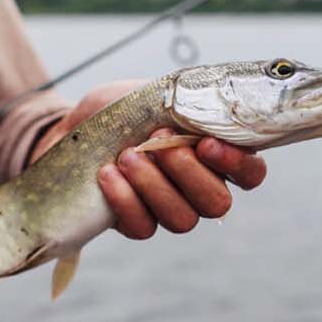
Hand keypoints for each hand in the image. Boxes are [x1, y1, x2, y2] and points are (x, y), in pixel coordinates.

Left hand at [31, 80, 267, 238]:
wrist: (71, 131)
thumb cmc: (120, 111)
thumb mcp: (155, 94)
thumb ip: (188, 101)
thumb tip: (207, 101)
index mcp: (214, 156)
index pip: (250, 173)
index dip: (237, 165)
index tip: (205, 143)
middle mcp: (198, 189)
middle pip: (217, 203)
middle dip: (187, 172)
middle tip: (158, 142)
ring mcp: (167, 210)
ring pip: (182, 219)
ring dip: (154, 185)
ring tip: (127, 156)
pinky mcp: (135, 223)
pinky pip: (142, 227)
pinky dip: (125, 199)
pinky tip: (107, 174)